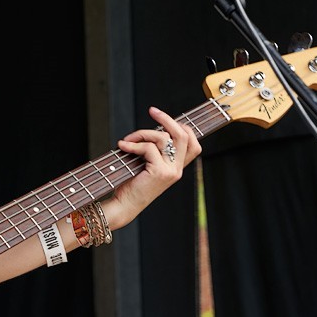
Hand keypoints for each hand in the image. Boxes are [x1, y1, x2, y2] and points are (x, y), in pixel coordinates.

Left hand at [107, 106, 201, 227]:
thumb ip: (153, 149)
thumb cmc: (130, 183)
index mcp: (176, 167)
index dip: (181, 127)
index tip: (163, 118)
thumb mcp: (145, 163)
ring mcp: (171, 171)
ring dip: (143, 133)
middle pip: (184, 135)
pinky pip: (149, 148)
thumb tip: (153, 128)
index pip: (193, 143)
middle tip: (152, 111)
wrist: (123, 205)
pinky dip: (134, 144)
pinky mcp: (160, 172)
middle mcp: (177, 169)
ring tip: (127, 140)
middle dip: (167, 119)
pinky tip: (123, 146)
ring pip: (164, 138)